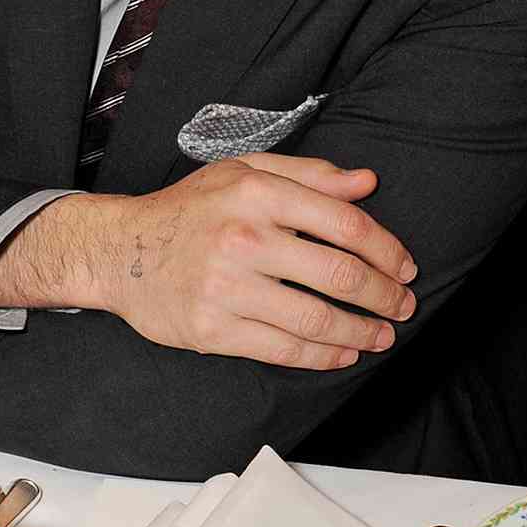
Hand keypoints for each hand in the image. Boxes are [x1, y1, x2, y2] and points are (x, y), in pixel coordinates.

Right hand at [97, 152, 418, 370]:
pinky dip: (322, 355)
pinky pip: (282, 349)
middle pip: (339, 274)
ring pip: (316, 318)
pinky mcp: (212, 330)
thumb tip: (367, 183)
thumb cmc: (191, 208)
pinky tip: (344, 352)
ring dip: (361, 331)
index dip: (387, 250)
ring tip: (382, 335)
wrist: (121, 250)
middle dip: (384, 295)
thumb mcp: (246, 171)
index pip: (346, 225)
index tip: (405, 267)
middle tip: (404, 305)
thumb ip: (310, 174)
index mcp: (259, 193)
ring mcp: (227, 288)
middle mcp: (245, 239)